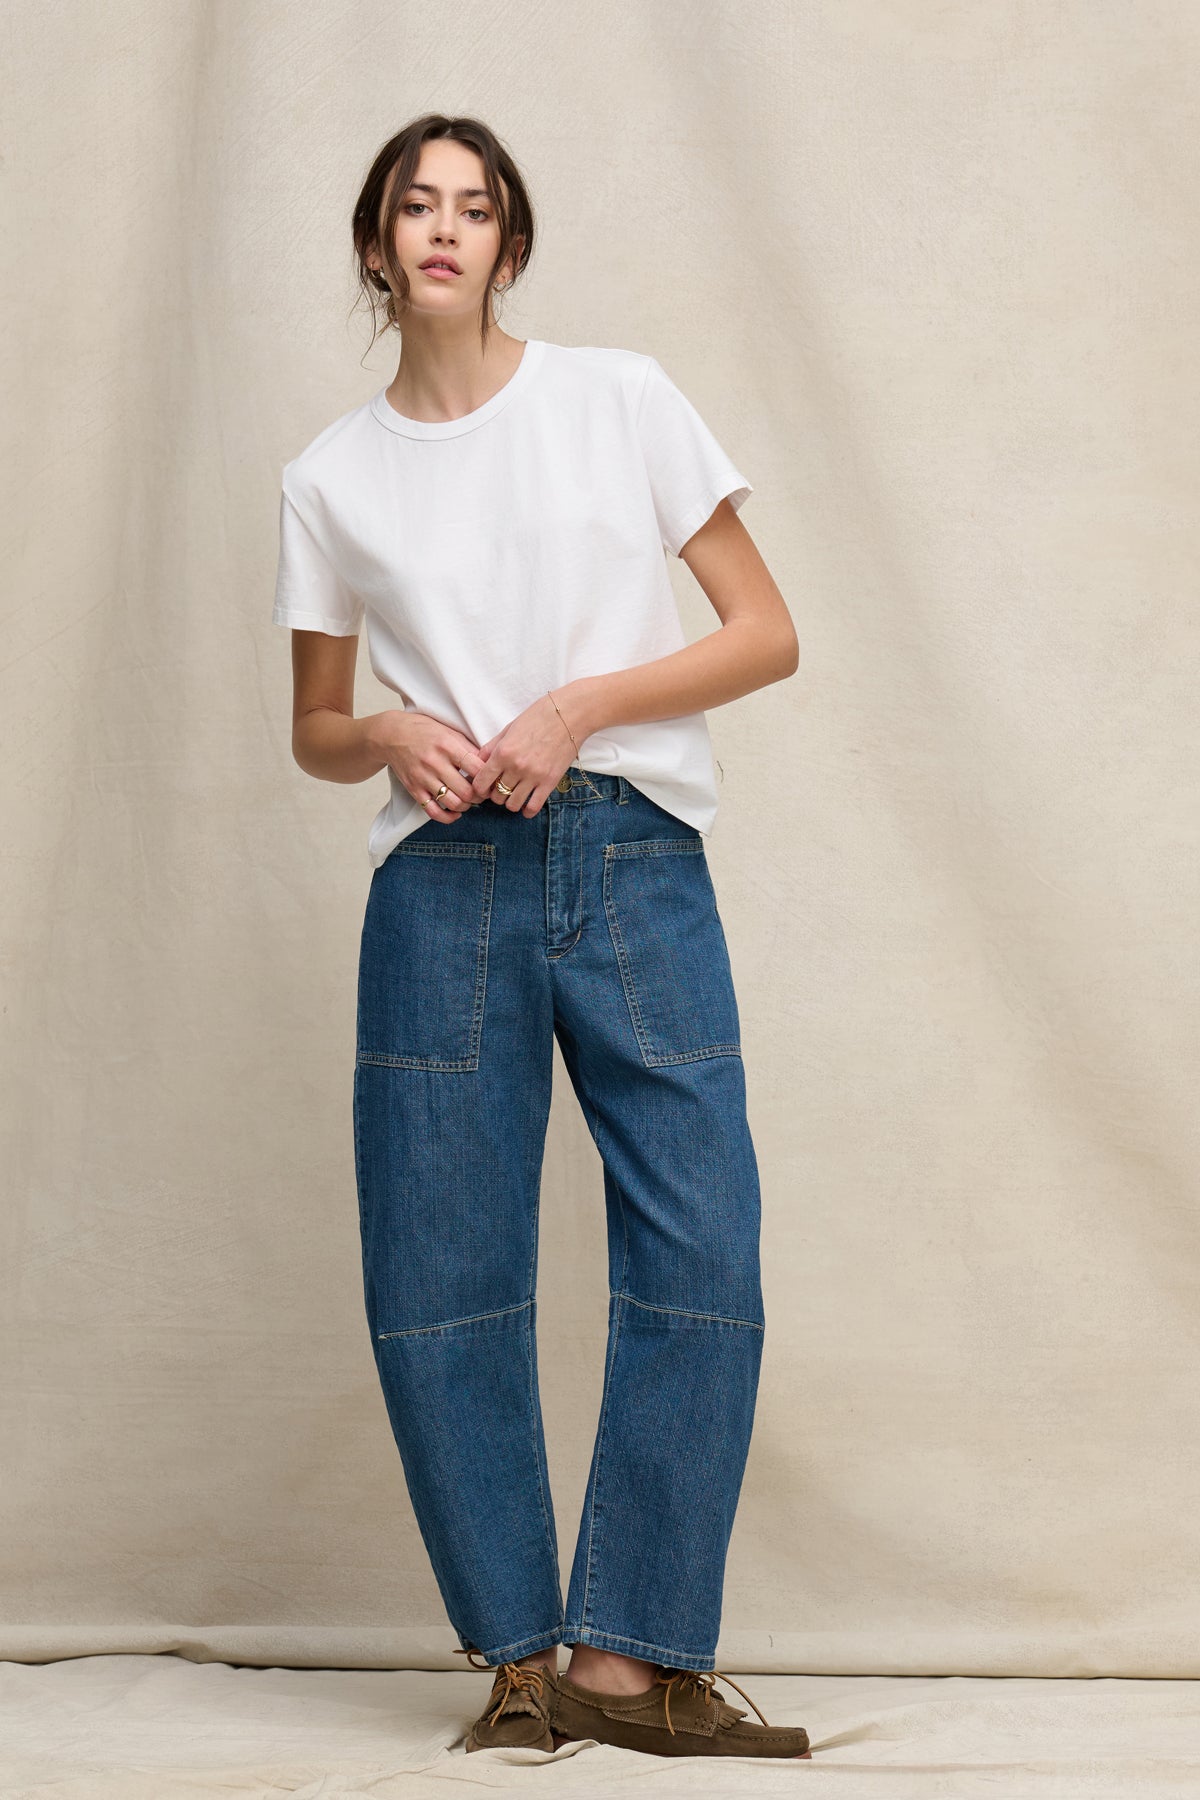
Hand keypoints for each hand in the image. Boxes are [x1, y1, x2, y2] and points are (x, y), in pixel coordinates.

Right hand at [369, 710, 487, 823]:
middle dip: (480, 796)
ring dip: (467, 806)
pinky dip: (449, 817)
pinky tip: (456, 813)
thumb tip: (490, 764)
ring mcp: (423, 778)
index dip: (488, 778)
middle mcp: (435, 763)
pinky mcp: (414, 790)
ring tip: (469, 800)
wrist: (391, 735)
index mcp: (447, 746)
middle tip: (483, 793)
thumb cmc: (424, 731)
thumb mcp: (449, 731)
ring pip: (453, 803)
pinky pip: (434, 812)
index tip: (491, 779)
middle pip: (467, 791)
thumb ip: (469, 747)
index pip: (477, 769)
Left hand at [471, 692, 578, 815]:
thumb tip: (477, 762)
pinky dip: (527, 810)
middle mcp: (516, 767)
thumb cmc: (538, 717)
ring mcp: (534, 776)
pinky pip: (533, 807)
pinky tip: (527, 804)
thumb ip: (491, 747)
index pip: (481, 783)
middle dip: (496, 795)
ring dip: (511, 802)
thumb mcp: (509, 729)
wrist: (569, 715)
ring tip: (515, 794)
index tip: (485, 786)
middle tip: (502, 788)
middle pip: (496, 796)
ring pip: (513, 805)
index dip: (479, 788)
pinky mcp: (550, 782)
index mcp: (503, 753)